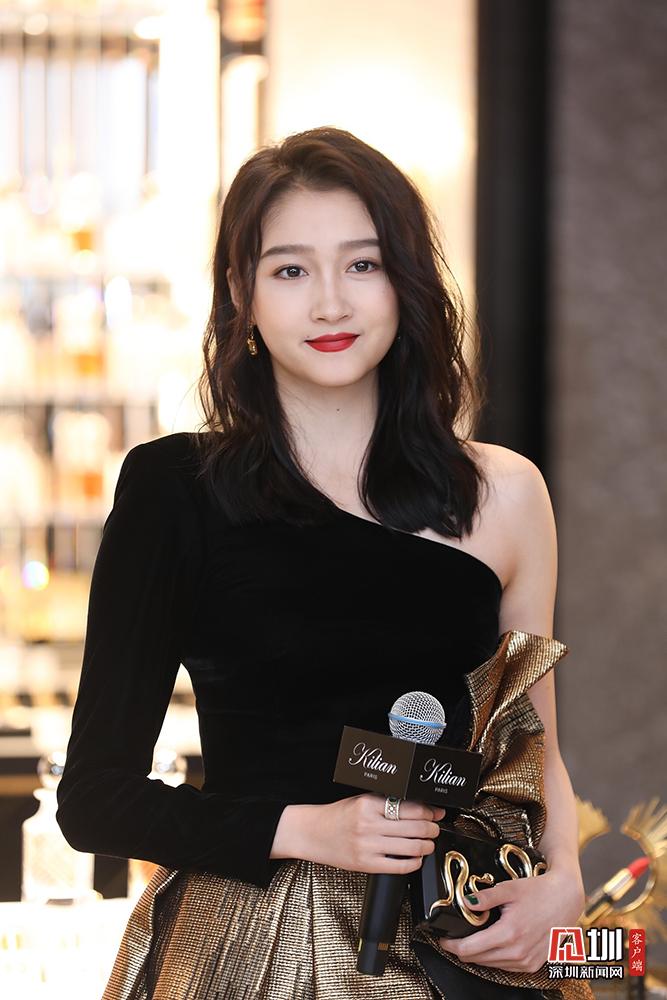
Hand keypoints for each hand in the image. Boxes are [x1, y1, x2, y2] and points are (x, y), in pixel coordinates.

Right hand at [298, 794, 445, 874]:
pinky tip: (416, 858)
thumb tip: (418, 807)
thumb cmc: (337, 816)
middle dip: (432, 828)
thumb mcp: (360, 801)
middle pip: (415, 827)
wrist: (312, 833)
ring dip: (427, 845)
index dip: (429, 811)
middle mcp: (369, 824)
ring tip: (428, 843)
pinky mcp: (367, 865)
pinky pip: (400, 866)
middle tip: (435, 828)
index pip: (410, 807)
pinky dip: (415, 862)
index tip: (435, 812)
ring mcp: (368, 846)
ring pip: (412, 847)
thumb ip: (386, 802)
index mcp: (369, 804)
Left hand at [437, 867, 584, 973]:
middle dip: (461, 949)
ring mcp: (526, 961)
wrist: (566, 899)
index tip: (443, 937)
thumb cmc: (540, 891)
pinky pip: (505, 966)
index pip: (469, 949)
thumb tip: (465, 902)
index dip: (451, 944)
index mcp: (509, 934)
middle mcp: (517, 952)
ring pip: (490, 964)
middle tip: (453, 937)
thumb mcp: (509, 888)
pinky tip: (492, 944)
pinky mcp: (532, 964)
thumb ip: (485, 897)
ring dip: (477, 954)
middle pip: (477, 959)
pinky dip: (494, 957)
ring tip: (471, 938)